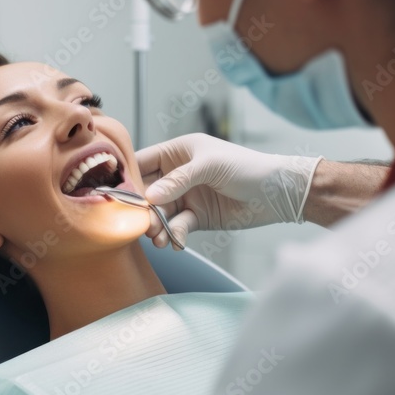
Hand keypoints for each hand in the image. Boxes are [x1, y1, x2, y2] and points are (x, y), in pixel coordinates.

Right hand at [135, 133, 322, 249]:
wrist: (277, 193)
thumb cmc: (246, 167)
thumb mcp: (210, 166)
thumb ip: (178, 180)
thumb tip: (150, 196)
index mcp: (178, 152)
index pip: (143, 162)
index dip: (128, 177)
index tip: (117, 196)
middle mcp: (178, 174)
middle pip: (148, 192)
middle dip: (143, 209)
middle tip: (142, 224)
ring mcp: (186, 196)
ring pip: (161, 212)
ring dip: (156, 226)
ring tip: (157, 238)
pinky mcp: (197, 217)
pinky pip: (177, 227)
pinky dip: (175, 235)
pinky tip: (176, 243)